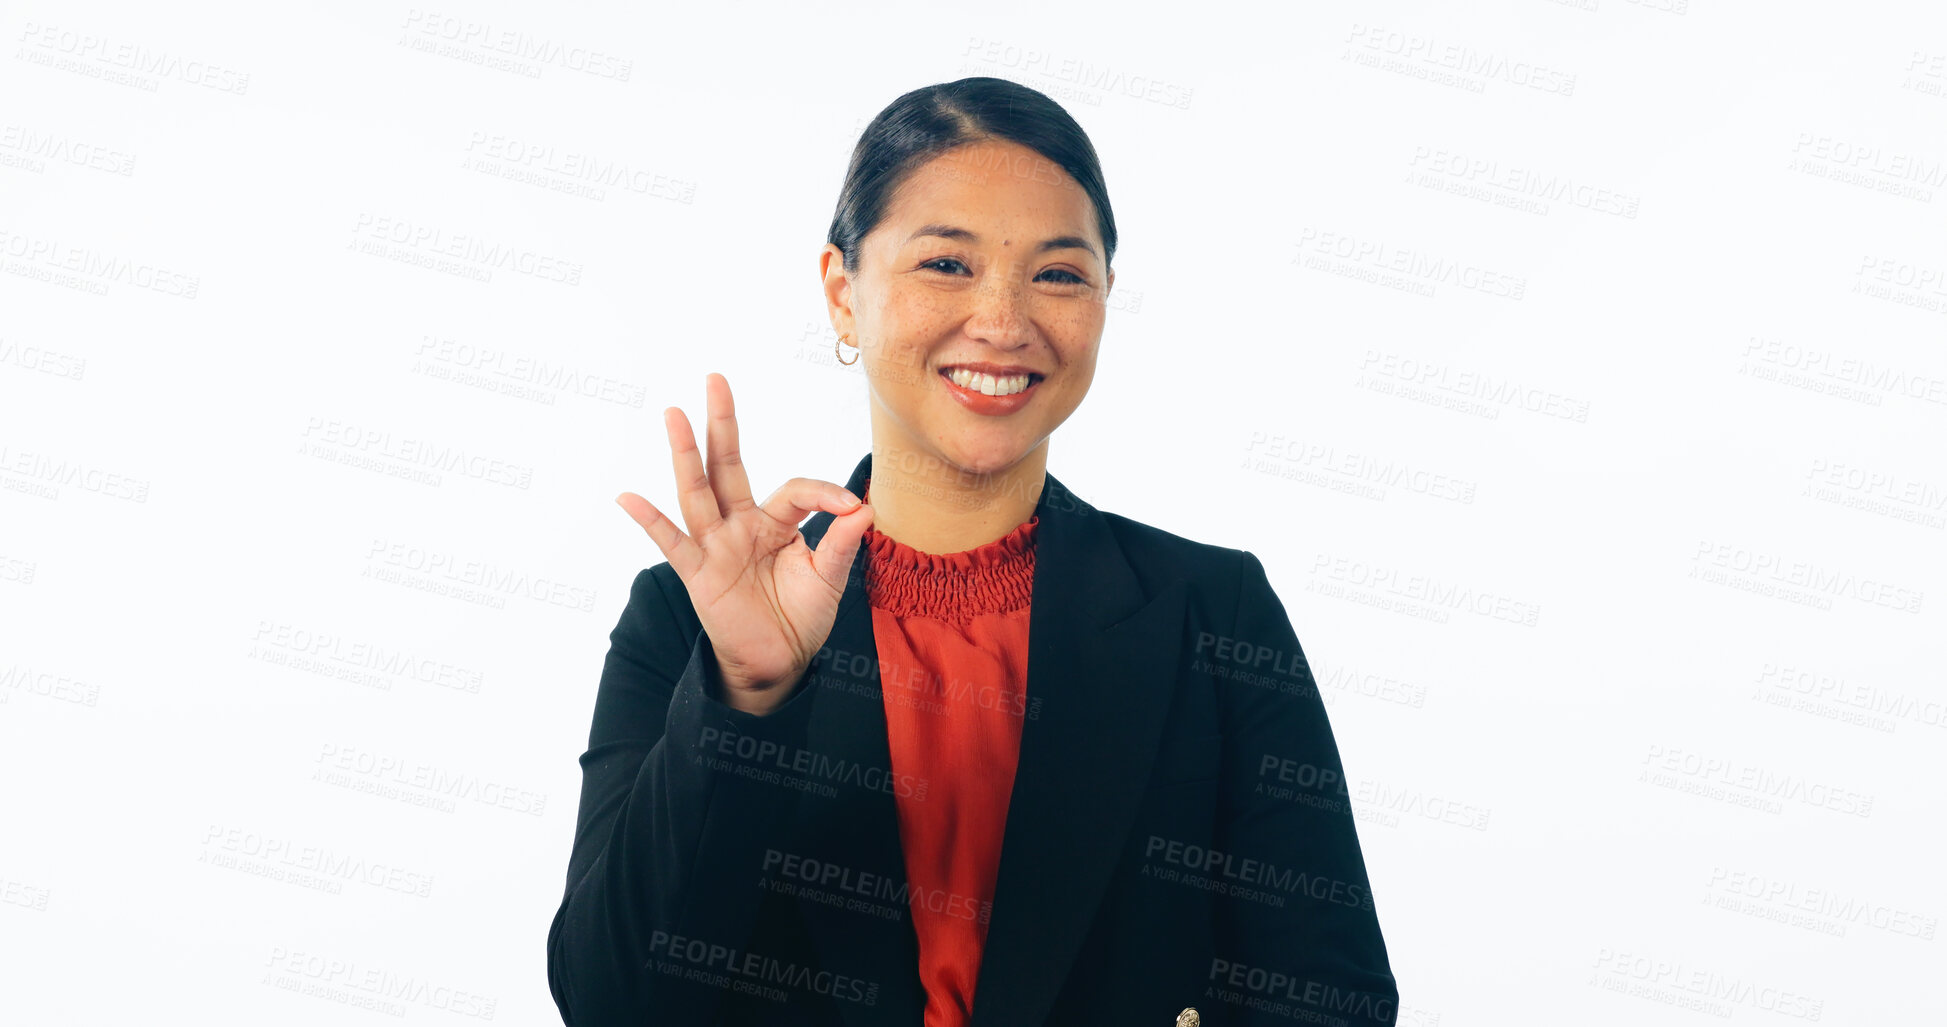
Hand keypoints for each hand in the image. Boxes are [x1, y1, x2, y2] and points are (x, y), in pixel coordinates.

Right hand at [616, 373, 872, 715]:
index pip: (795, 489)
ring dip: (687, 454)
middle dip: (723, 423)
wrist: (779, 664)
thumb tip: (864, 508)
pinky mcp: (699, 574)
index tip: (852, 510)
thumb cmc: (802, 616)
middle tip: (716, 378)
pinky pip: (671, 544)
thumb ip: (841, 544)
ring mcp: (716, 546)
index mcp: (776, 521)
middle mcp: (740, 524)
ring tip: (675, 413)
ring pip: (699, 493)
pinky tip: (628, 497)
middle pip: (728, 465)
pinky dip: (650, 521)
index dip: (824, 494)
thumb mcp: (829, 578)